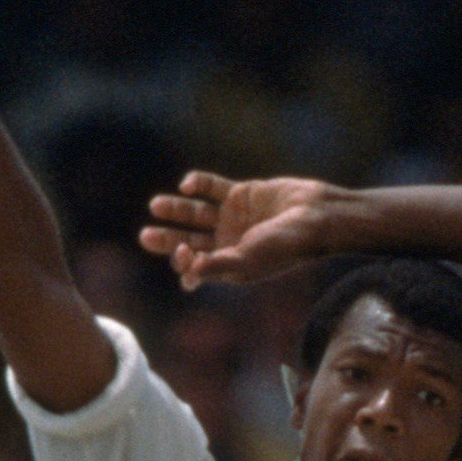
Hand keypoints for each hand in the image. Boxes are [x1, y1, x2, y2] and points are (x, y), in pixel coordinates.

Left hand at [139, 169, 342, 289]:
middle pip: (189, 241)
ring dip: (176, 209)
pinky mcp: (240, 194)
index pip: (195, 267)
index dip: (182, 262)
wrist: (317, 215)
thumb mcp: (249, 259)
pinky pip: (212, 188)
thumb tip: (187, 276)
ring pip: (196, 214)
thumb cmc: (286, 245)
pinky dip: (198, 184)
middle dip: (167, 238)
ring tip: (156, 205)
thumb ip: (216, 266)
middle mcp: (228, 243)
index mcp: (229, 265)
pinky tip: (187, 184)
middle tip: (145, 235)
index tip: (181, 254)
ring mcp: (233, 218)